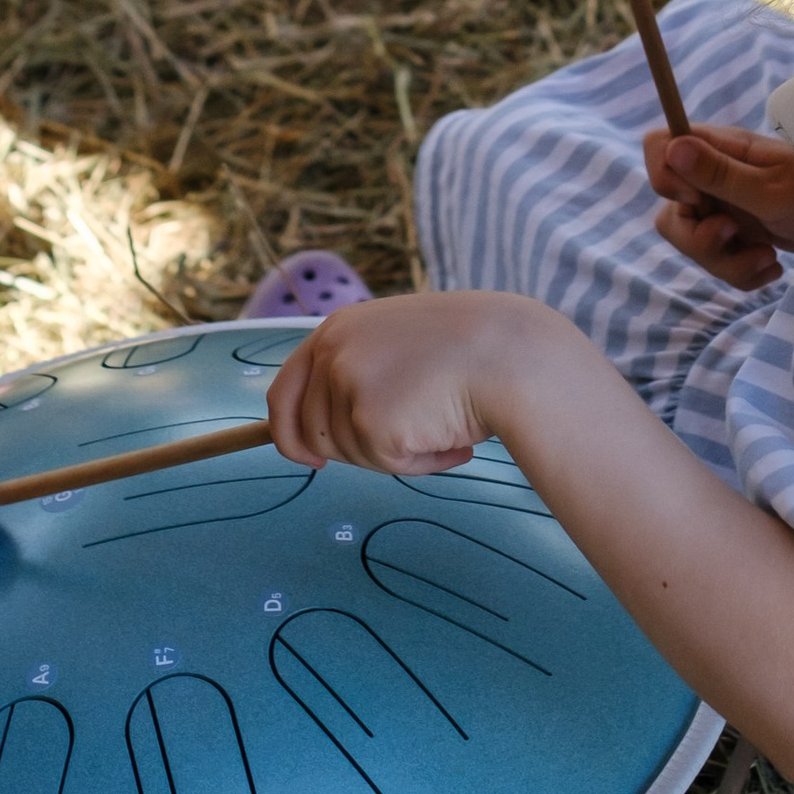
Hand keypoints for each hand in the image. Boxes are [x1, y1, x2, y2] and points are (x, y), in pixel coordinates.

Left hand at [267, 288, 551, 475]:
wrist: (509, 353)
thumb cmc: (467, 350)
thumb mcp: (397, 344)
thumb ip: (360, 372)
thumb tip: (326, 433)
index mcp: (337, 329)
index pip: (284, 390)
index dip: (287, 431)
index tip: (307, 456)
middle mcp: (333, 353)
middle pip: (312, 432)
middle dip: (353, 451)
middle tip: (405, 441)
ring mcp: (347, 386)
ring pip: (351, 454)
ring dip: (396, 453)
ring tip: (440, 424)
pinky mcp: (370, 422)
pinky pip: (387, 464)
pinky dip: (420, 462)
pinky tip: (451, 438)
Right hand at [643, 122, 793, 287]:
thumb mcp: (770, 188)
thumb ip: (721, 173)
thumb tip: (674, 146)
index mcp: (719, 149)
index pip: (658, 146)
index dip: (665, 177)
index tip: (698, 200)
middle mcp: (712, 177)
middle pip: (670, 211)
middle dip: (698, 239)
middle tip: (734, 234)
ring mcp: (723, 208)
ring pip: (691, 243)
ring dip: (725, 262)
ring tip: (765, 257)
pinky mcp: (736, 237)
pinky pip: (716, 263)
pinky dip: (742, 272)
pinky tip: (772, 265)